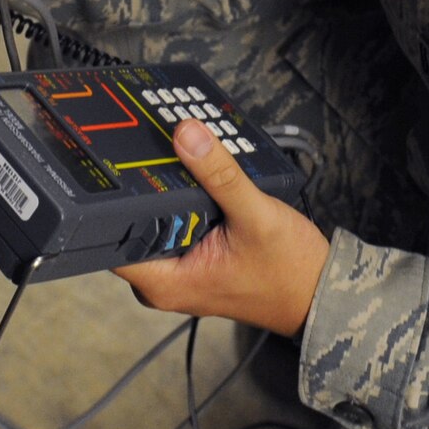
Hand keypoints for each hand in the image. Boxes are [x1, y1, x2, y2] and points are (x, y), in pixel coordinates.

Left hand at [117, 120, 330, 338]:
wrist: (321, 293)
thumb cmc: (290, 270)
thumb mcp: (255, 215)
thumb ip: (219, 175)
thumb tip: (186, 135)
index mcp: (163, 283)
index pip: (108, 237)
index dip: (107, 199)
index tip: (109, 161)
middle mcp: (162, 281)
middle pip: (129, 223)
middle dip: (141, 187)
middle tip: (149, 144)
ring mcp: (177, 271)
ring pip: (153, 221)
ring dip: (164, 192)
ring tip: (175, 155)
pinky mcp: (192, 259)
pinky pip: (174, 224)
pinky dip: (182, 202)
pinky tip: (193, 178)